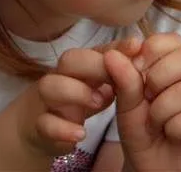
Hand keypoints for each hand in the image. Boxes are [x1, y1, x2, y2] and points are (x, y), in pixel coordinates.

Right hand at [19, 38, 141, 158]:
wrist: (43, 125)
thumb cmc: (79, 96)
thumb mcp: (101, 82)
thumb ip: (119, 67)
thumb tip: (139, 48)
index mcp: (81, 64)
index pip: (95, 49)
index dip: (116, 49)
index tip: (137, 47)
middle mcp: (62, 75)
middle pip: (68, 60)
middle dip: (93, 65)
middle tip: (115, 80)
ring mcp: (48, 100)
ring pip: (49, 86)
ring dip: (75, 92)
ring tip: (98, 103)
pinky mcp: (41, 125)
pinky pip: (44, 123)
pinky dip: (61, 129)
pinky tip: (80, 134)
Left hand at [104, 33, 180, 171]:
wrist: (147, 163)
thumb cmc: (139, 126)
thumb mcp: (125, 101)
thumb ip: (123, 78)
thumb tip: (112, 54)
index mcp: (176, 64)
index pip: (173, 40)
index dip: (152, 50)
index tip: (135, 67)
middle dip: (158, 77)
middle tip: (147, 97)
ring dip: (161, 109)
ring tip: (155, 121)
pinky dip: (174, 127)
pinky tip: (170, 133)